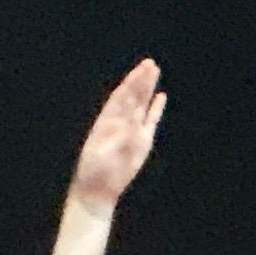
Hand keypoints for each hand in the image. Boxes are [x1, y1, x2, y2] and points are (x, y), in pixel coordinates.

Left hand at [68, 59, 166, 209]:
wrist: (98, 190)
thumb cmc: (95, 172)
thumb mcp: (106, 154)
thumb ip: (122, 138)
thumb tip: (134, 122)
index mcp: (106, 122)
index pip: (120, 98)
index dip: (130, 83)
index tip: (139, 70)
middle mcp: (119, 123)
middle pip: (132, 98)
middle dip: (140, 81)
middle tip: (150, 64)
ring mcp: (131, 132)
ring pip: (141, 106)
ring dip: (147, 90)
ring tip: (154, 72)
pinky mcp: (141, 143)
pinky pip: (150, 122)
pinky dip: (155, 110)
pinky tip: (160, 96)